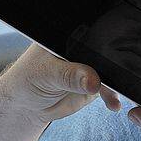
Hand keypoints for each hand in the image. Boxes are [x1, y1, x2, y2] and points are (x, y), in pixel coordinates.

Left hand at [0, 45, 119, 140]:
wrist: (25, 105)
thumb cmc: (27, 80)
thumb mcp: (46, 73)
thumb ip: (70, 76)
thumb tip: (93, 81)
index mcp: (68, 36)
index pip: (91, 34)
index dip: (102, 43)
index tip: (108, 57)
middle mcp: (81, 49)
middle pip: (104, 52)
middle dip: (112, 64)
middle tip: (110, 78)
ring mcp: (89, 67)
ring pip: (109, 71)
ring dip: (114, 84)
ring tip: (112, 97)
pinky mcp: (94, 85)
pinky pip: (108, 89)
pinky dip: (112, 96)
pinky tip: (113, 103)